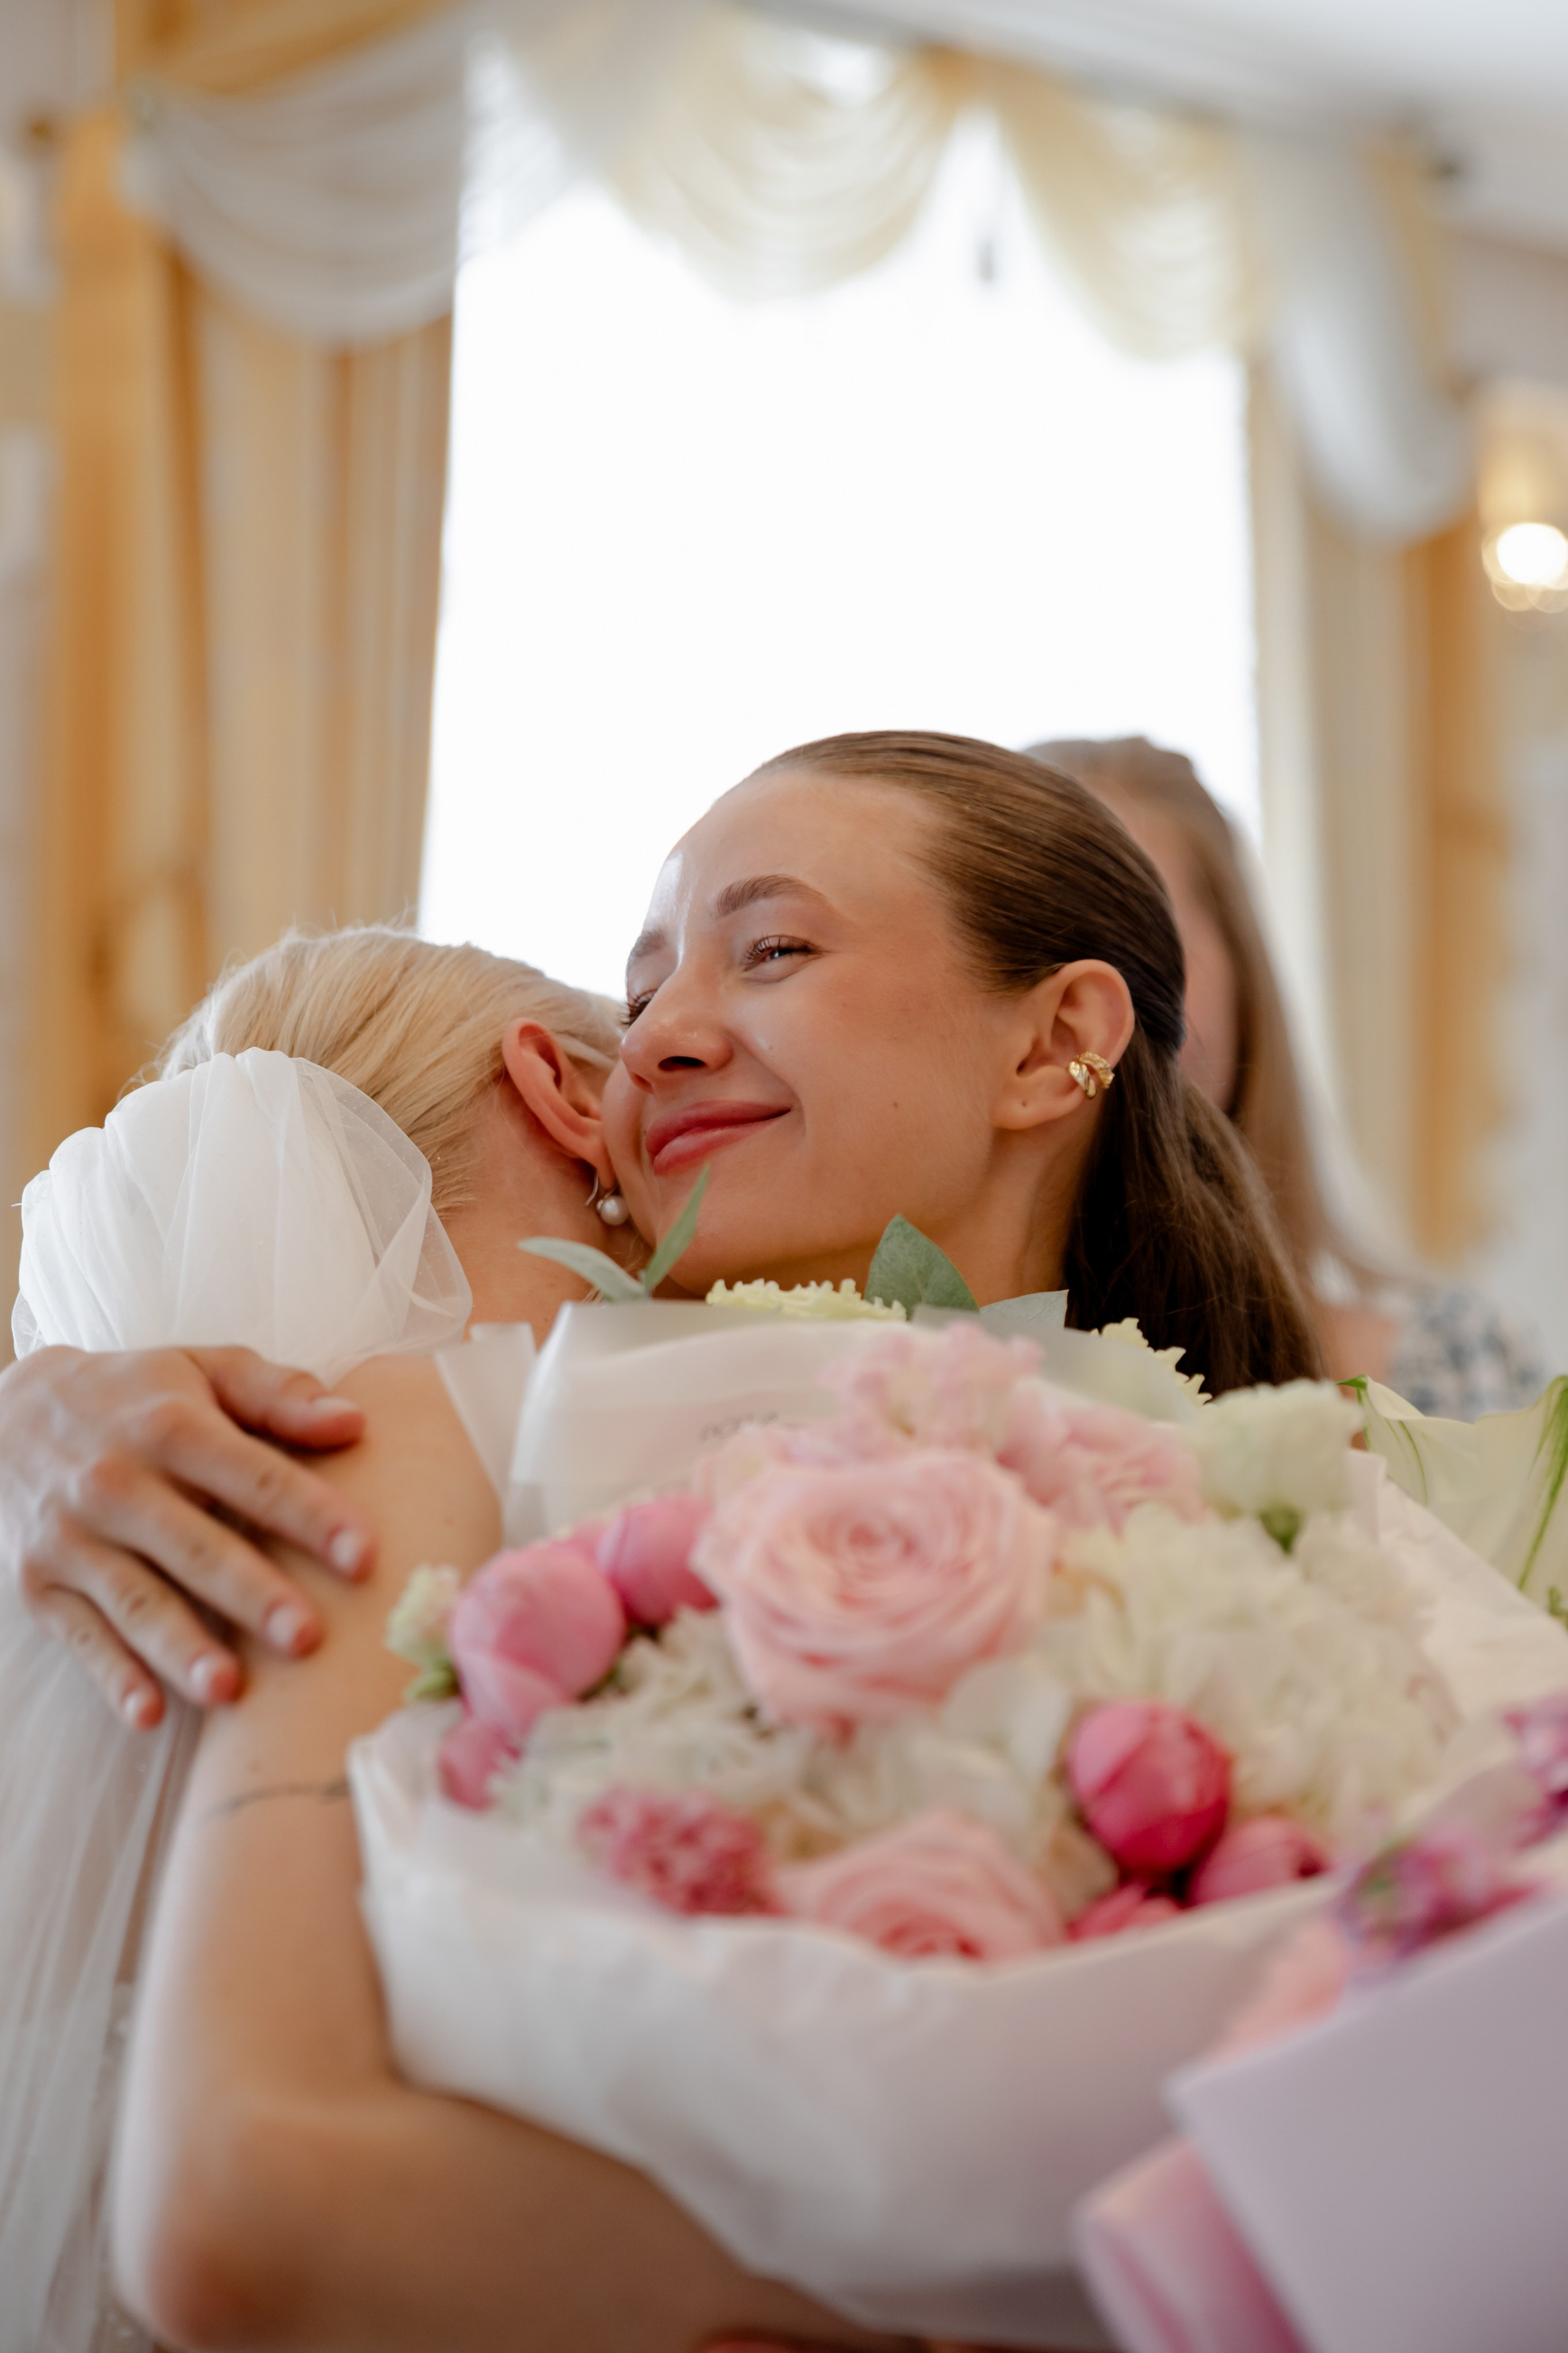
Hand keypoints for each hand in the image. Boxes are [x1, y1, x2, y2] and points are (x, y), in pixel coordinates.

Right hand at [0, 1345, 376, 1727]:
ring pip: (135, 1600)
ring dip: (181, 1647)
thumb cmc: (139, 1396)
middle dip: (251, 1593)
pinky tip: (150, 1713)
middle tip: (308, 1638)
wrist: (8, 1413)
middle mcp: (118, 1482)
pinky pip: (81, 1636)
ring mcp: (74, 1539)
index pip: (253, 1474)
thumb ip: (281, 1395)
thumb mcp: (205, 1369)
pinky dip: (112, 1676)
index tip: (366, 1555)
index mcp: (171, 1426)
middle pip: (194, 1545)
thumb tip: (354, 1422)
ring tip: (230, 1691)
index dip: (310, 1514)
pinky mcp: (41, 1586)